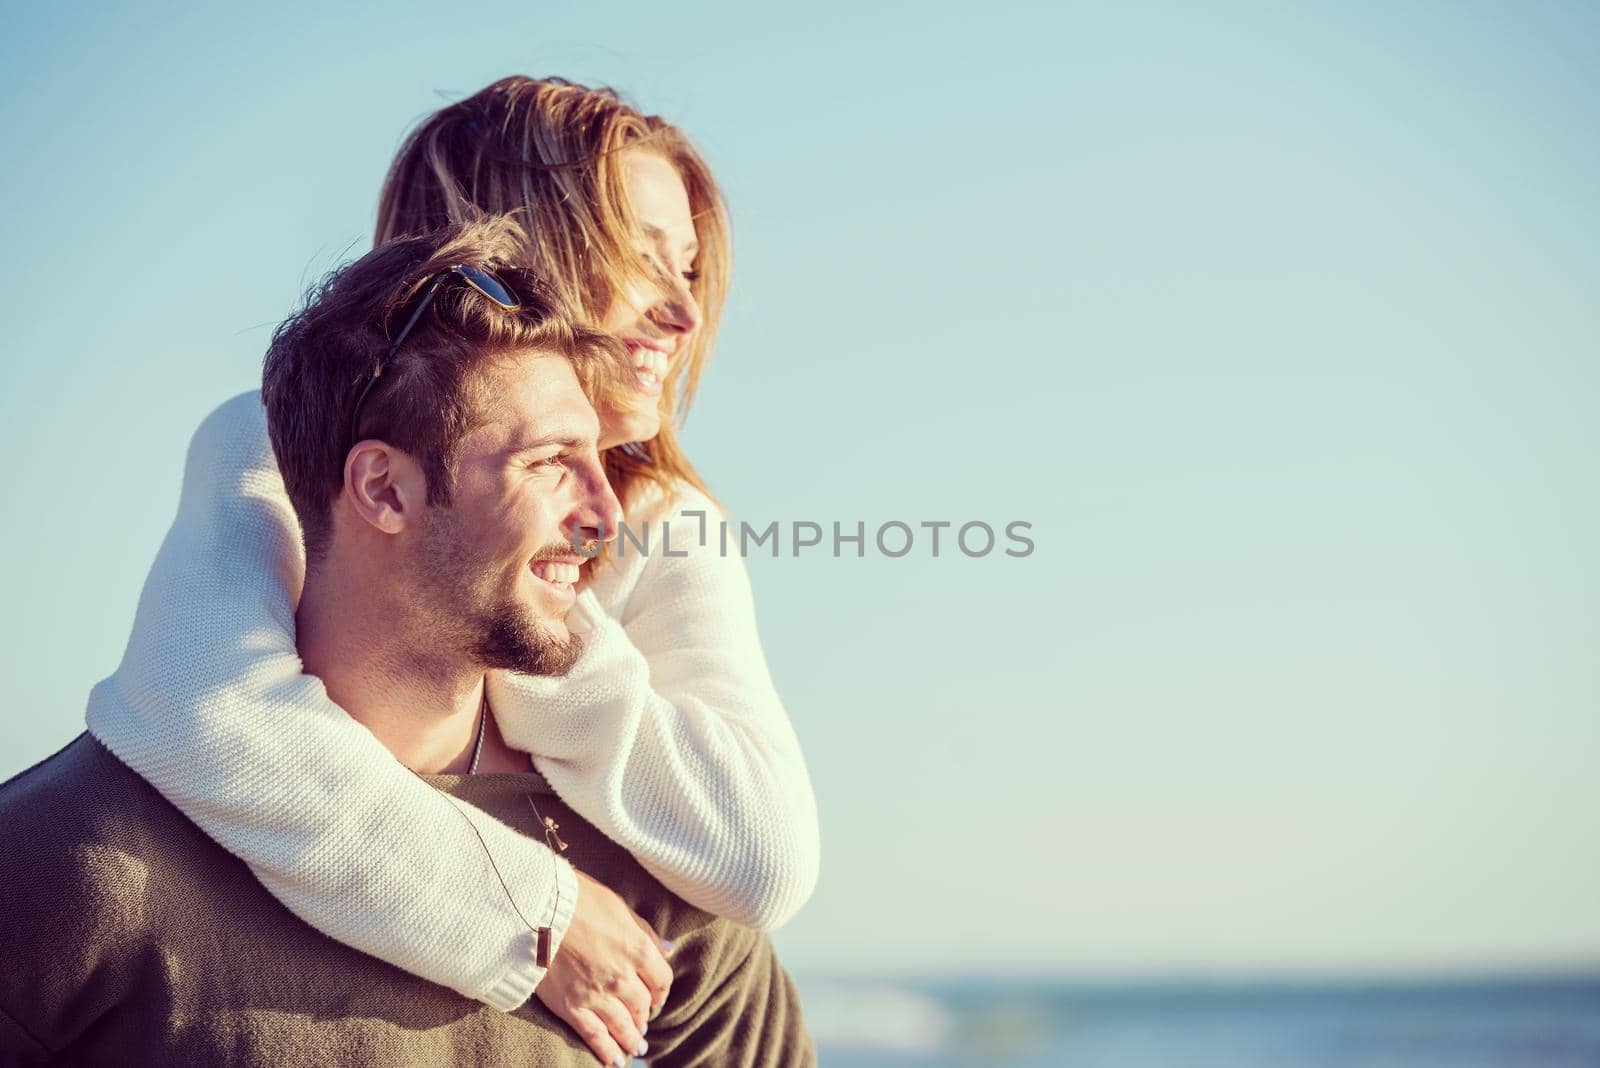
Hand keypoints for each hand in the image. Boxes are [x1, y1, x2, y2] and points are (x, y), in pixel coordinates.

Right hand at [537, 869, 672, 1065]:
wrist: (536, 908)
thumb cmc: (578, 899)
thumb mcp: (619, 907)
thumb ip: (644, 932)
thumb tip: (668, 948)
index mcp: (637, 949)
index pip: (662, 980)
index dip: (661, 991)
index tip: (656, 996)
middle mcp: (621, 976)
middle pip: (642, 1005)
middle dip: (644, 1016)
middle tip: (643, 1024)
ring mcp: (596, 995)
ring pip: (622, 1025)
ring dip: (631, 1039)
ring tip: (636, 1047)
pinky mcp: (571, 1007)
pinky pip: (594, 1036)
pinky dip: (606, 1051)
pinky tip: (614, 1060)